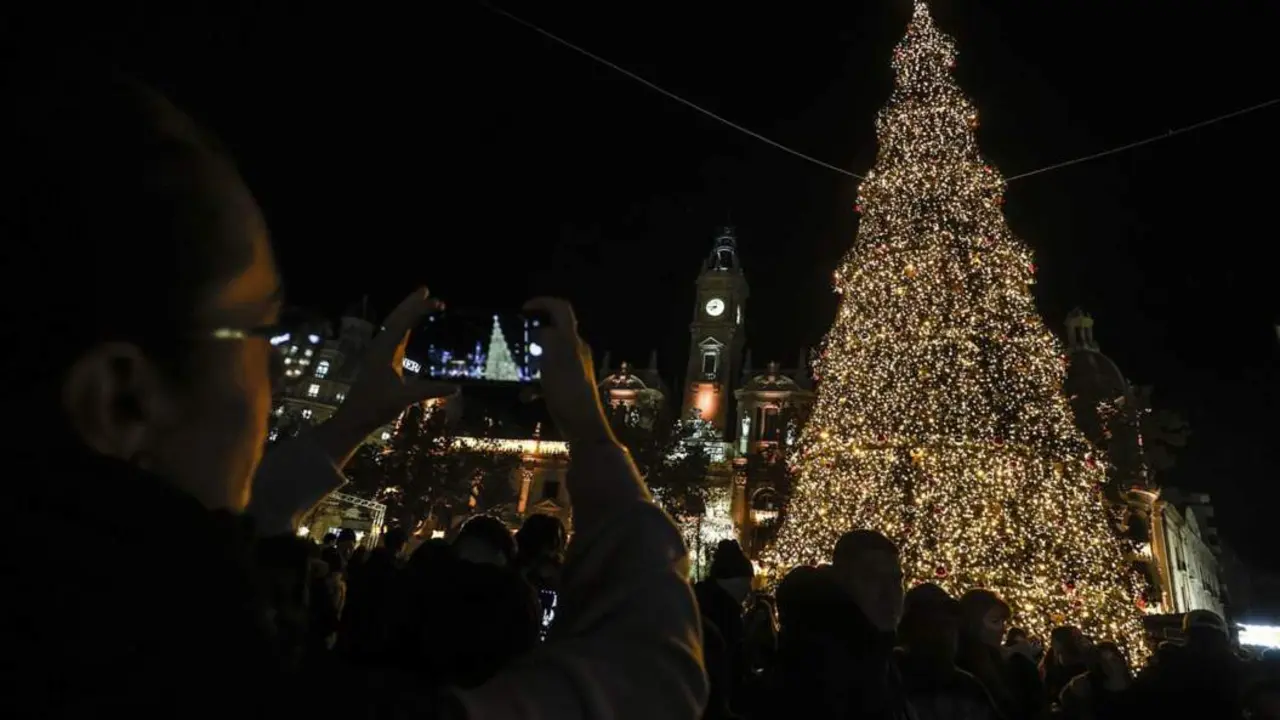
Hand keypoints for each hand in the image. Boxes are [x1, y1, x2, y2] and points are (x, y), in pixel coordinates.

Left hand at [318, 288, 459, 465]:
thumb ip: (429, 390)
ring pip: (392, 324)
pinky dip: (403, 325)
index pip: (403, 322)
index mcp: (384, 351)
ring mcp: (378, 352)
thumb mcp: (404, 398)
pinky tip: (408, 327)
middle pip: (396, 317)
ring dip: (406, 312)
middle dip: (411, 303)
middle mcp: (380, 346)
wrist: (354, 417)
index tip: (438, 302)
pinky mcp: (380, 360)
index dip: (420, 309)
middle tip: (426, 290)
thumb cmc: (376, 407)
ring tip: (420, 301)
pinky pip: (392, 335)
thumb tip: (456, 388)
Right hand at [522, 297, 613, 445]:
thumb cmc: (569, 391)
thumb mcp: (555, 360)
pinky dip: (534, 384)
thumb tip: (541, 330)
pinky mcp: (566, 386)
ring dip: (531, 362)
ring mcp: (572, 369)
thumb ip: (549, 339)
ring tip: (517, 371)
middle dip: (532, 335)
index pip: (562, 310)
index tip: (523, 309)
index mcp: (573, 341)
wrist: (582, 425)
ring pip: (547, 356)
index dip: (543, 303)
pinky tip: (526, 395)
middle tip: (515, 341)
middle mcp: (575, 351)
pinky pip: (546, 378)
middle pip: (553, 332)